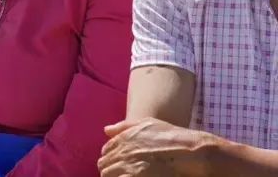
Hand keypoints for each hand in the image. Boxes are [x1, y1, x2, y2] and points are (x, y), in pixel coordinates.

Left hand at [99, 118, 215, 176]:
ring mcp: (128, 167)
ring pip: (108, 175)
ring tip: (126, 176)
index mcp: (122, 139)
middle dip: (110, 170)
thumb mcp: (147, 123)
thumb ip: (124, 126)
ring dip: (114, 176)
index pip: (105, 152)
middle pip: (104, 166)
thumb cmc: (172, 137)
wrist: (191, 152)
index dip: (111, 159)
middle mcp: (122, 152)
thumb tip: (106, 130)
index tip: (118, 165)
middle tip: (121, 174)